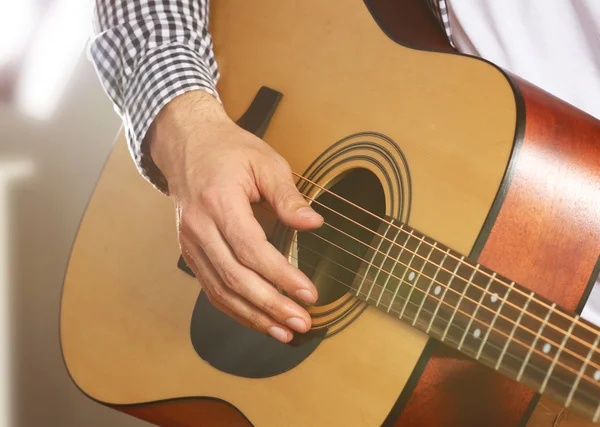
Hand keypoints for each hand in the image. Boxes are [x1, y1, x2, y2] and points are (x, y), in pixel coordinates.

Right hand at [148, 90, 323, 342]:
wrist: (187, 146)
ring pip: (221, 291)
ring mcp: (190, 243)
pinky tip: (258, 319)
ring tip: (284, 331)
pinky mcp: (190, 253)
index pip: (251, 249)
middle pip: (235, 278)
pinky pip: (211, 289)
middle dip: (270, 305)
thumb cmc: (228, 151)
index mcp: (218, 201)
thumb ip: (288, 196)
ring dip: (254, 316)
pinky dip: (236, 309)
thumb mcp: (265, 162)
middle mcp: (199, 227)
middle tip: (300, 321)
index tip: (308, 293)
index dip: (281, 276)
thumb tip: (313, 223)